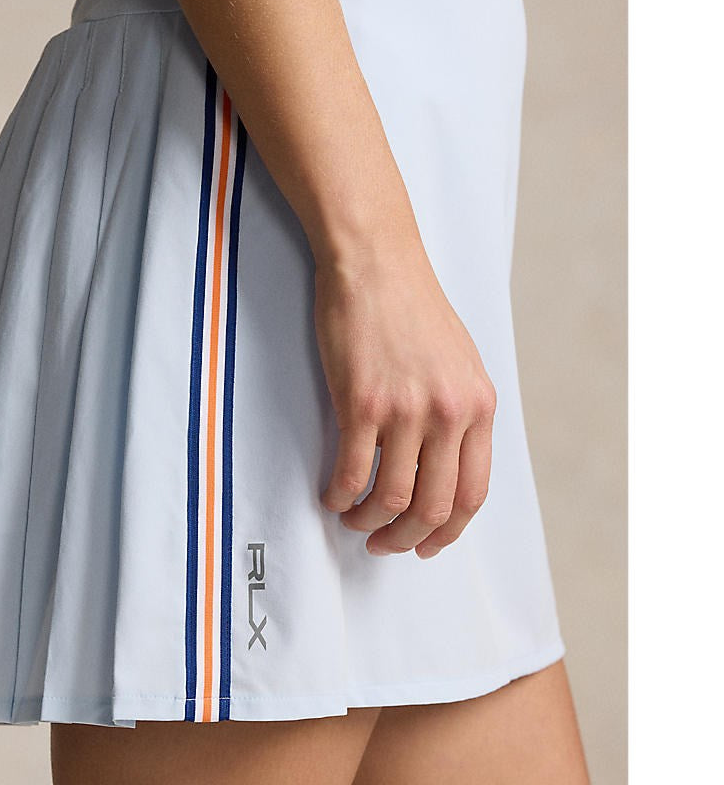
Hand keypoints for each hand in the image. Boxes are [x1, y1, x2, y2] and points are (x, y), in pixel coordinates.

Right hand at [314, 243, 496, 557]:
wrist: (375, 263)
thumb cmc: (410, 307)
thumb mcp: (459, 360)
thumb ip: (461, 412)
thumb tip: (444, 464)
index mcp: (478, 405)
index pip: (473, 494)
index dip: (447, 531)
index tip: (426, 543)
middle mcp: (448, 413)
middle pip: (434, 507)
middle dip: (406, 538)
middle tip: (383, 544)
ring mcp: (406, 410)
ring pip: (391, 498)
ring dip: (368, 522)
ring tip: (352, 519)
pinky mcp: (362, 402)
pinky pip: (352, 471)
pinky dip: (338, 495)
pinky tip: (330, 495)